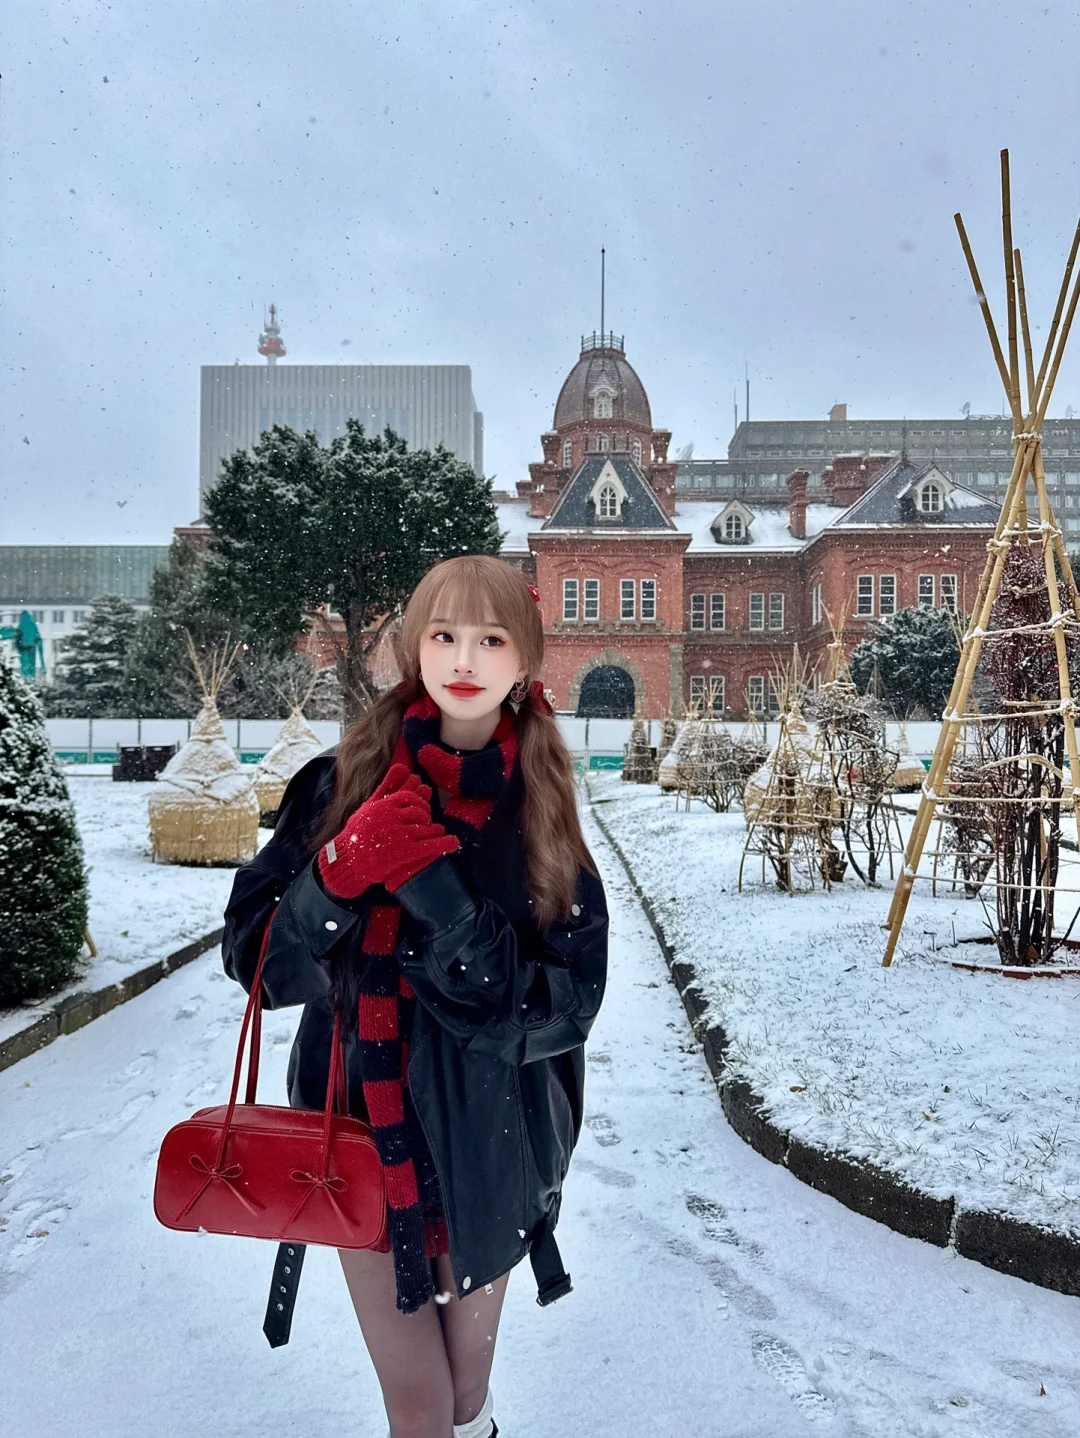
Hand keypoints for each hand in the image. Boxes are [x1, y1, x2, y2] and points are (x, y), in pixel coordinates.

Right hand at [318, 763, 458, 898]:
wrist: (347, 862)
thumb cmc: (356, 833)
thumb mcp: (369, 806)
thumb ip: (387, 786)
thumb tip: (402, 766)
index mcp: (383, 805)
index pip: (409, 796)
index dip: (419, 799)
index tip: (423, 802)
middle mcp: (392, 817)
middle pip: (419, 811)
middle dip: (426, 814)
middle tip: (427, 819)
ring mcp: (399, 834)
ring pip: (426, 827)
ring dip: (435, 829)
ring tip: (437, 831)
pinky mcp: (405, 852)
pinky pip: (431, 845)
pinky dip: (445, 843)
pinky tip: (453, 843)